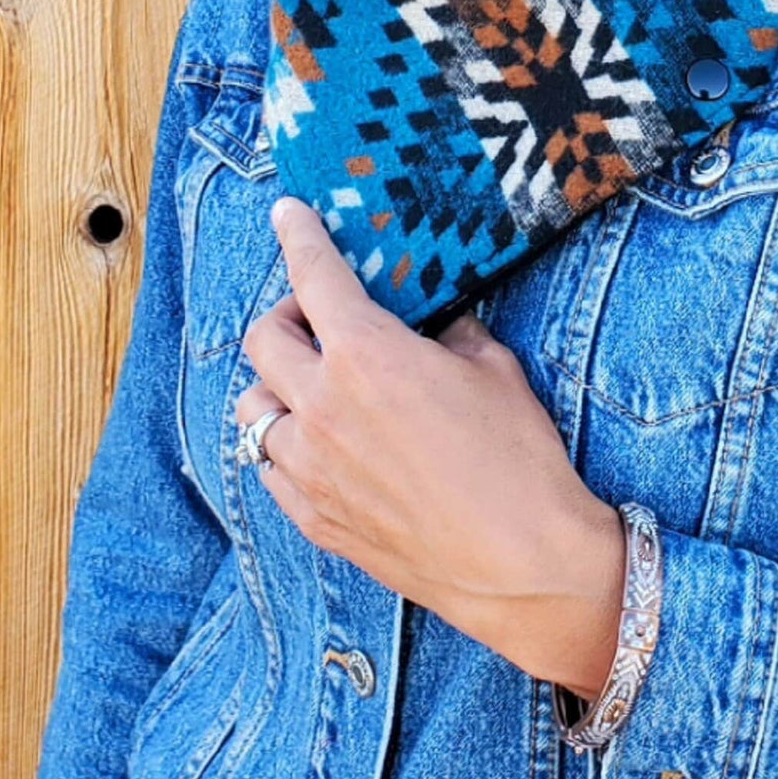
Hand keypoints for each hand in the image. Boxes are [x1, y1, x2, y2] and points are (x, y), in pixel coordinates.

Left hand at [236, 197, 625, 698]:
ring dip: (278, 388)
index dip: (297, 235)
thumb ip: (450, 337)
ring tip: (318, 391)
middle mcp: (322, 406)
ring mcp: (310, 468)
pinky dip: (285, 447)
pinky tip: (321, 447)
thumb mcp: (495, 370)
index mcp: (367, 354)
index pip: (313, 275)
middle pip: (263, 340)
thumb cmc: (519, 460)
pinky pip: (269, 469)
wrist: (524, 565)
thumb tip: (432, 328)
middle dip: (287, 318)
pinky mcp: (314, 518)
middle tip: (321, 321)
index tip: (287, 213)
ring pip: (253, 408)